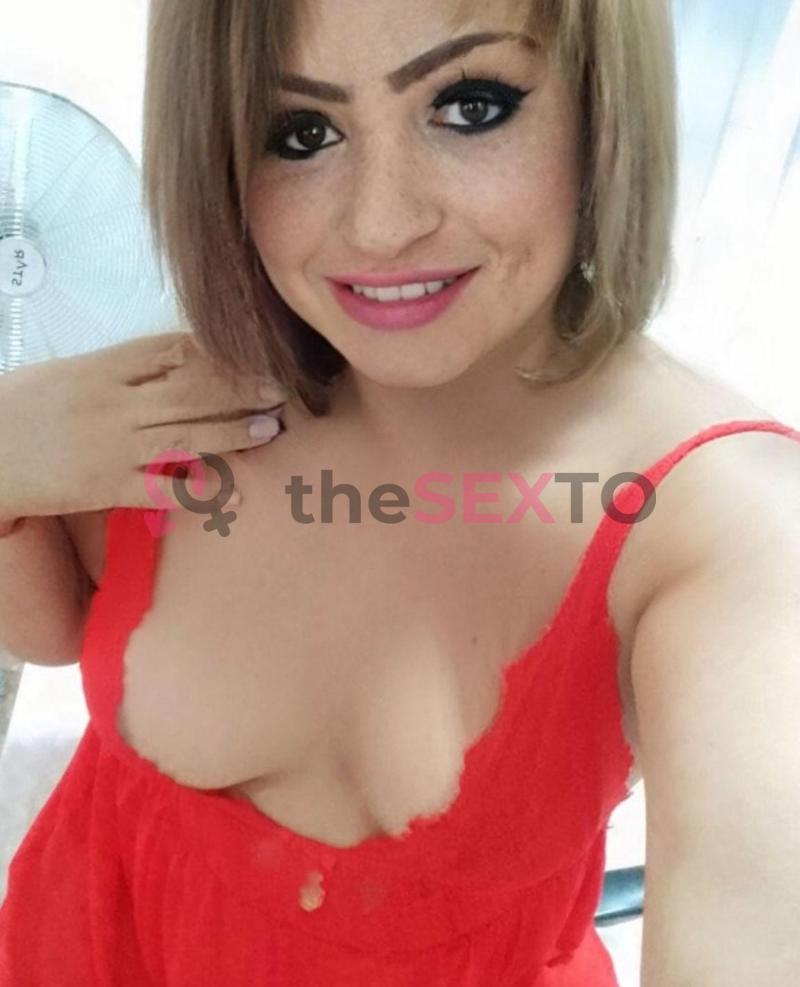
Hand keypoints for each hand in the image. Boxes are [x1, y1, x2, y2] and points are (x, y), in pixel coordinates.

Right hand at [0, 330, 287, 523]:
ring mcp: (112, 446)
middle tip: (282, 388)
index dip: (220, 353)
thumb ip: (125, 368)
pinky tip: (230, 492)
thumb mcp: (72, 372)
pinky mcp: (106, 487)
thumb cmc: (25, 407)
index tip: (255, 354)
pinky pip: (160, 488)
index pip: (172, 351)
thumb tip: (184, 361)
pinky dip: (197, 490)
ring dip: (233, 430)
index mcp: (104, 367)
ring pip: (185, 435)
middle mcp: (114, 402)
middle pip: (190, 390)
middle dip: (241, 388)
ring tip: (272, 427)